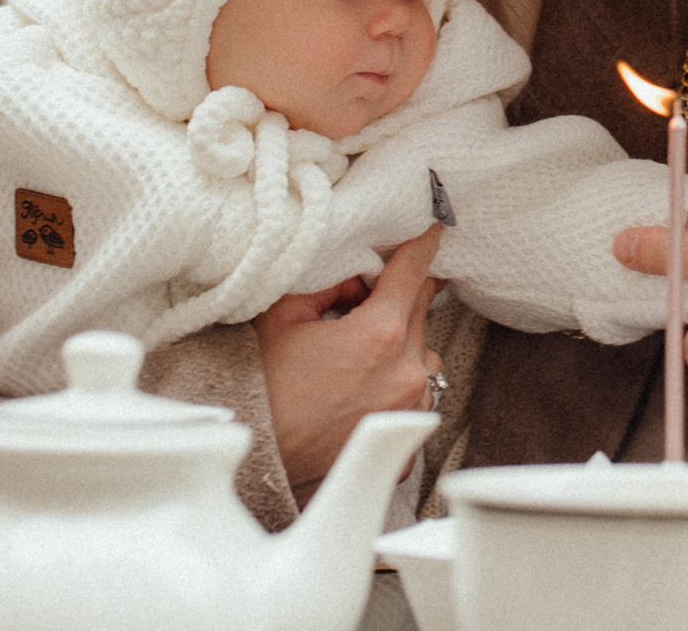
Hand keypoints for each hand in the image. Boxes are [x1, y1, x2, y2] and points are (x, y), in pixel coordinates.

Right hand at [253, 224, 443, 488]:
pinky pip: (415, 399)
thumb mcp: (285, 316)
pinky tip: (361, 392)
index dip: (422, 244)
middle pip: (419, 312)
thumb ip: (328, 284)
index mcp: (382, 334)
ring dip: (401, 347)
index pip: (414, 272)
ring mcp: (410, 409)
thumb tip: (357, 278)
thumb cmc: (262, 386)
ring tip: (357, 358)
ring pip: (424, 357)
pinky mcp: (406, 443)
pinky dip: (396, 388)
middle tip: (358, 305)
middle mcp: (407, 371)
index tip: (433, 229)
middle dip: (395, 300)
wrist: (254, 458)